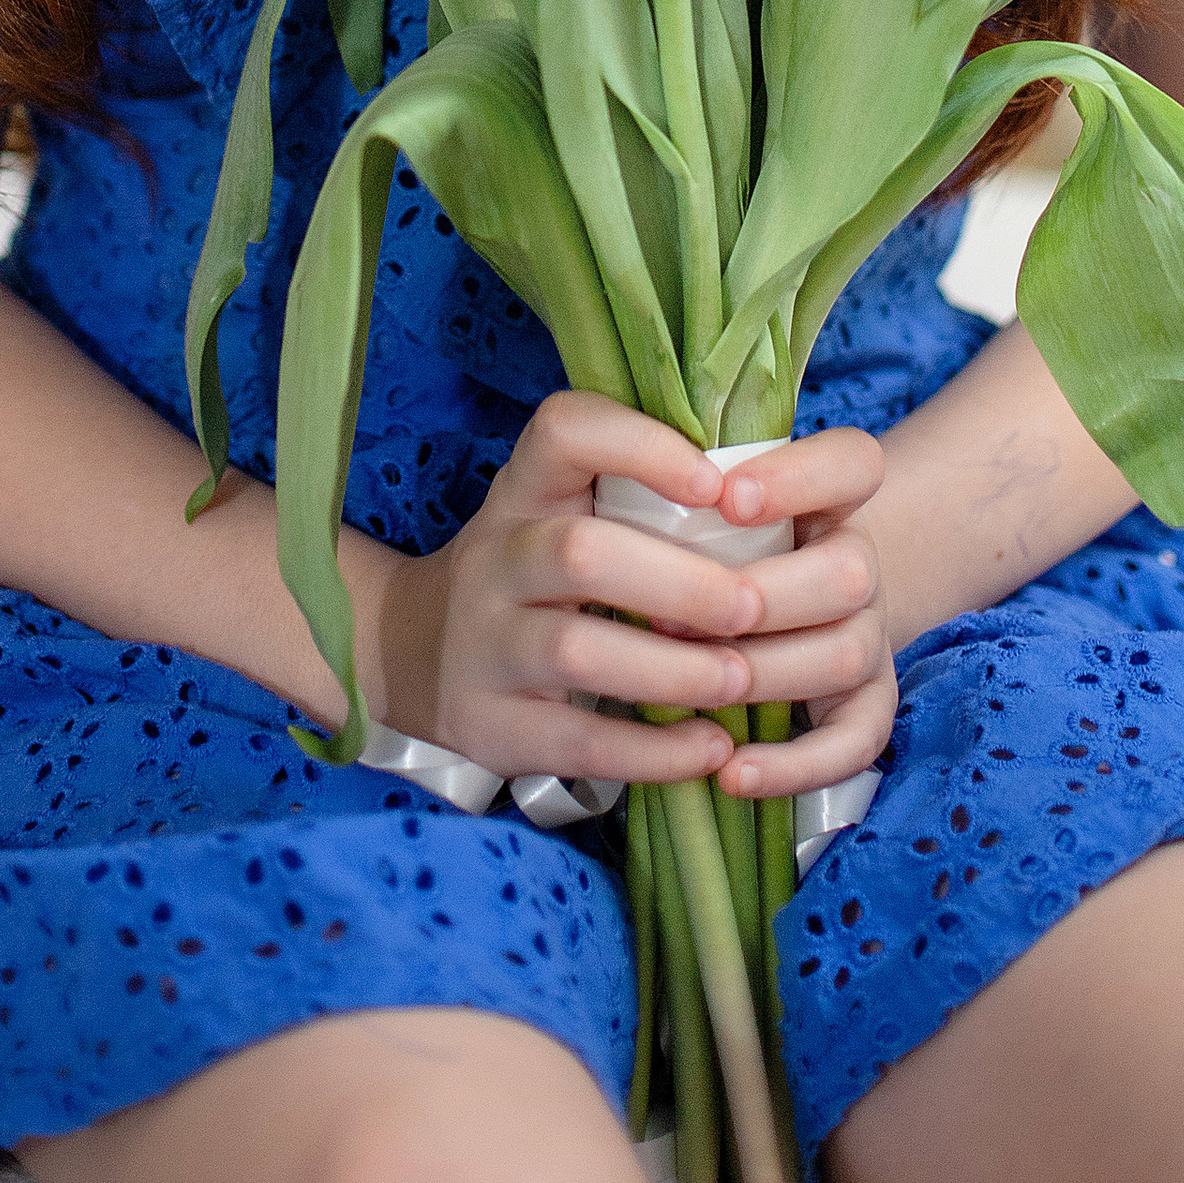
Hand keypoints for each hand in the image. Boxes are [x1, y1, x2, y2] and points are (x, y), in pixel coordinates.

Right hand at [360, 394, 770, 791]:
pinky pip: (577, 742)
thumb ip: (635, 496)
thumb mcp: (557, 512)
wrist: (413, 652)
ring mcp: (486, 645)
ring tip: (741, 679)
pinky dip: (653, 752)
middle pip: (581, 554)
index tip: (718, 486)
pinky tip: (711, 746)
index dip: (642, 447)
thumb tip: (770, 491)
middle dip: (681, 582)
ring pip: (577, 652)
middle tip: (754, 606)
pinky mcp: (492, 726)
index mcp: (523, 490)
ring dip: (673, 669)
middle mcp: (495, 558)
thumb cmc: (530, 570)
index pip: (564, 430)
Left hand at [694, 427, 897, 802]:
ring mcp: (868, 636)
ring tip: (689, 684)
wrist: (779, 604)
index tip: (724, 496)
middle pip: (848, 572)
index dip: (797, 477)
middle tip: (673, 617)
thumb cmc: (714, 544)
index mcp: (827, 497)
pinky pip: (853, 744)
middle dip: (760, 596)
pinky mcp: (866, 708)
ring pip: (844, 653)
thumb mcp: (703, 501)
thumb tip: (616, 473)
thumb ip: (682, 482)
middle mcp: (857, 563)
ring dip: (763, 673)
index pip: (852, 462)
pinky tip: (730, 771)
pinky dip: (792, 765)